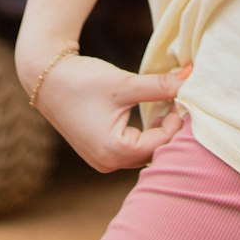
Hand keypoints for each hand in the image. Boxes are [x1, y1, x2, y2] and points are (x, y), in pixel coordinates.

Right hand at [29, 52, 186, 171]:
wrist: (48, 79)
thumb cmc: (84, 82)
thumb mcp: (126, 83)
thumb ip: (160, 85)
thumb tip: (191, 77)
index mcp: (115, 152)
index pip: (162, 143)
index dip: (177, 120)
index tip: (182, 96)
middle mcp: (108, 163)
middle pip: (154, 151)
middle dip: (170, 127)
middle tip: (178, 99)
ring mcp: (102, 160)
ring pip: (144, 151)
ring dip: (158, 130)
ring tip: (165, 102)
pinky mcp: (99, 151)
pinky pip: (132, 148)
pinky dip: (145, 133)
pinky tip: (151, 111)